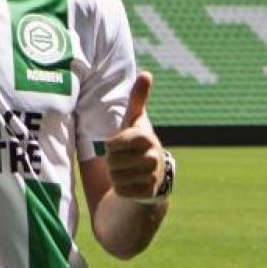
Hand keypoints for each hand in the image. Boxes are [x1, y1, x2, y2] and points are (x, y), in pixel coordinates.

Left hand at [105, 71, 167, 203]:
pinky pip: (121, 191)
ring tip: (125, 170)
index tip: (116, 144)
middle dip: (112, 161)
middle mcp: (154, 157)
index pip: (119, 142)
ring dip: (115, 175)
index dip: (114, 144)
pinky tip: (129, 183)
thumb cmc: (137, 142)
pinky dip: (119, 189)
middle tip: (121, 159)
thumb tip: (147, 73)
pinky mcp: (149, 194)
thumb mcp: (135, 121)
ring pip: (116, 177)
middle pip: (114, 161)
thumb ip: (138, 98)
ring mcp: (153, 177)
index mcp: (147, 138)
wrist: (151, 174)